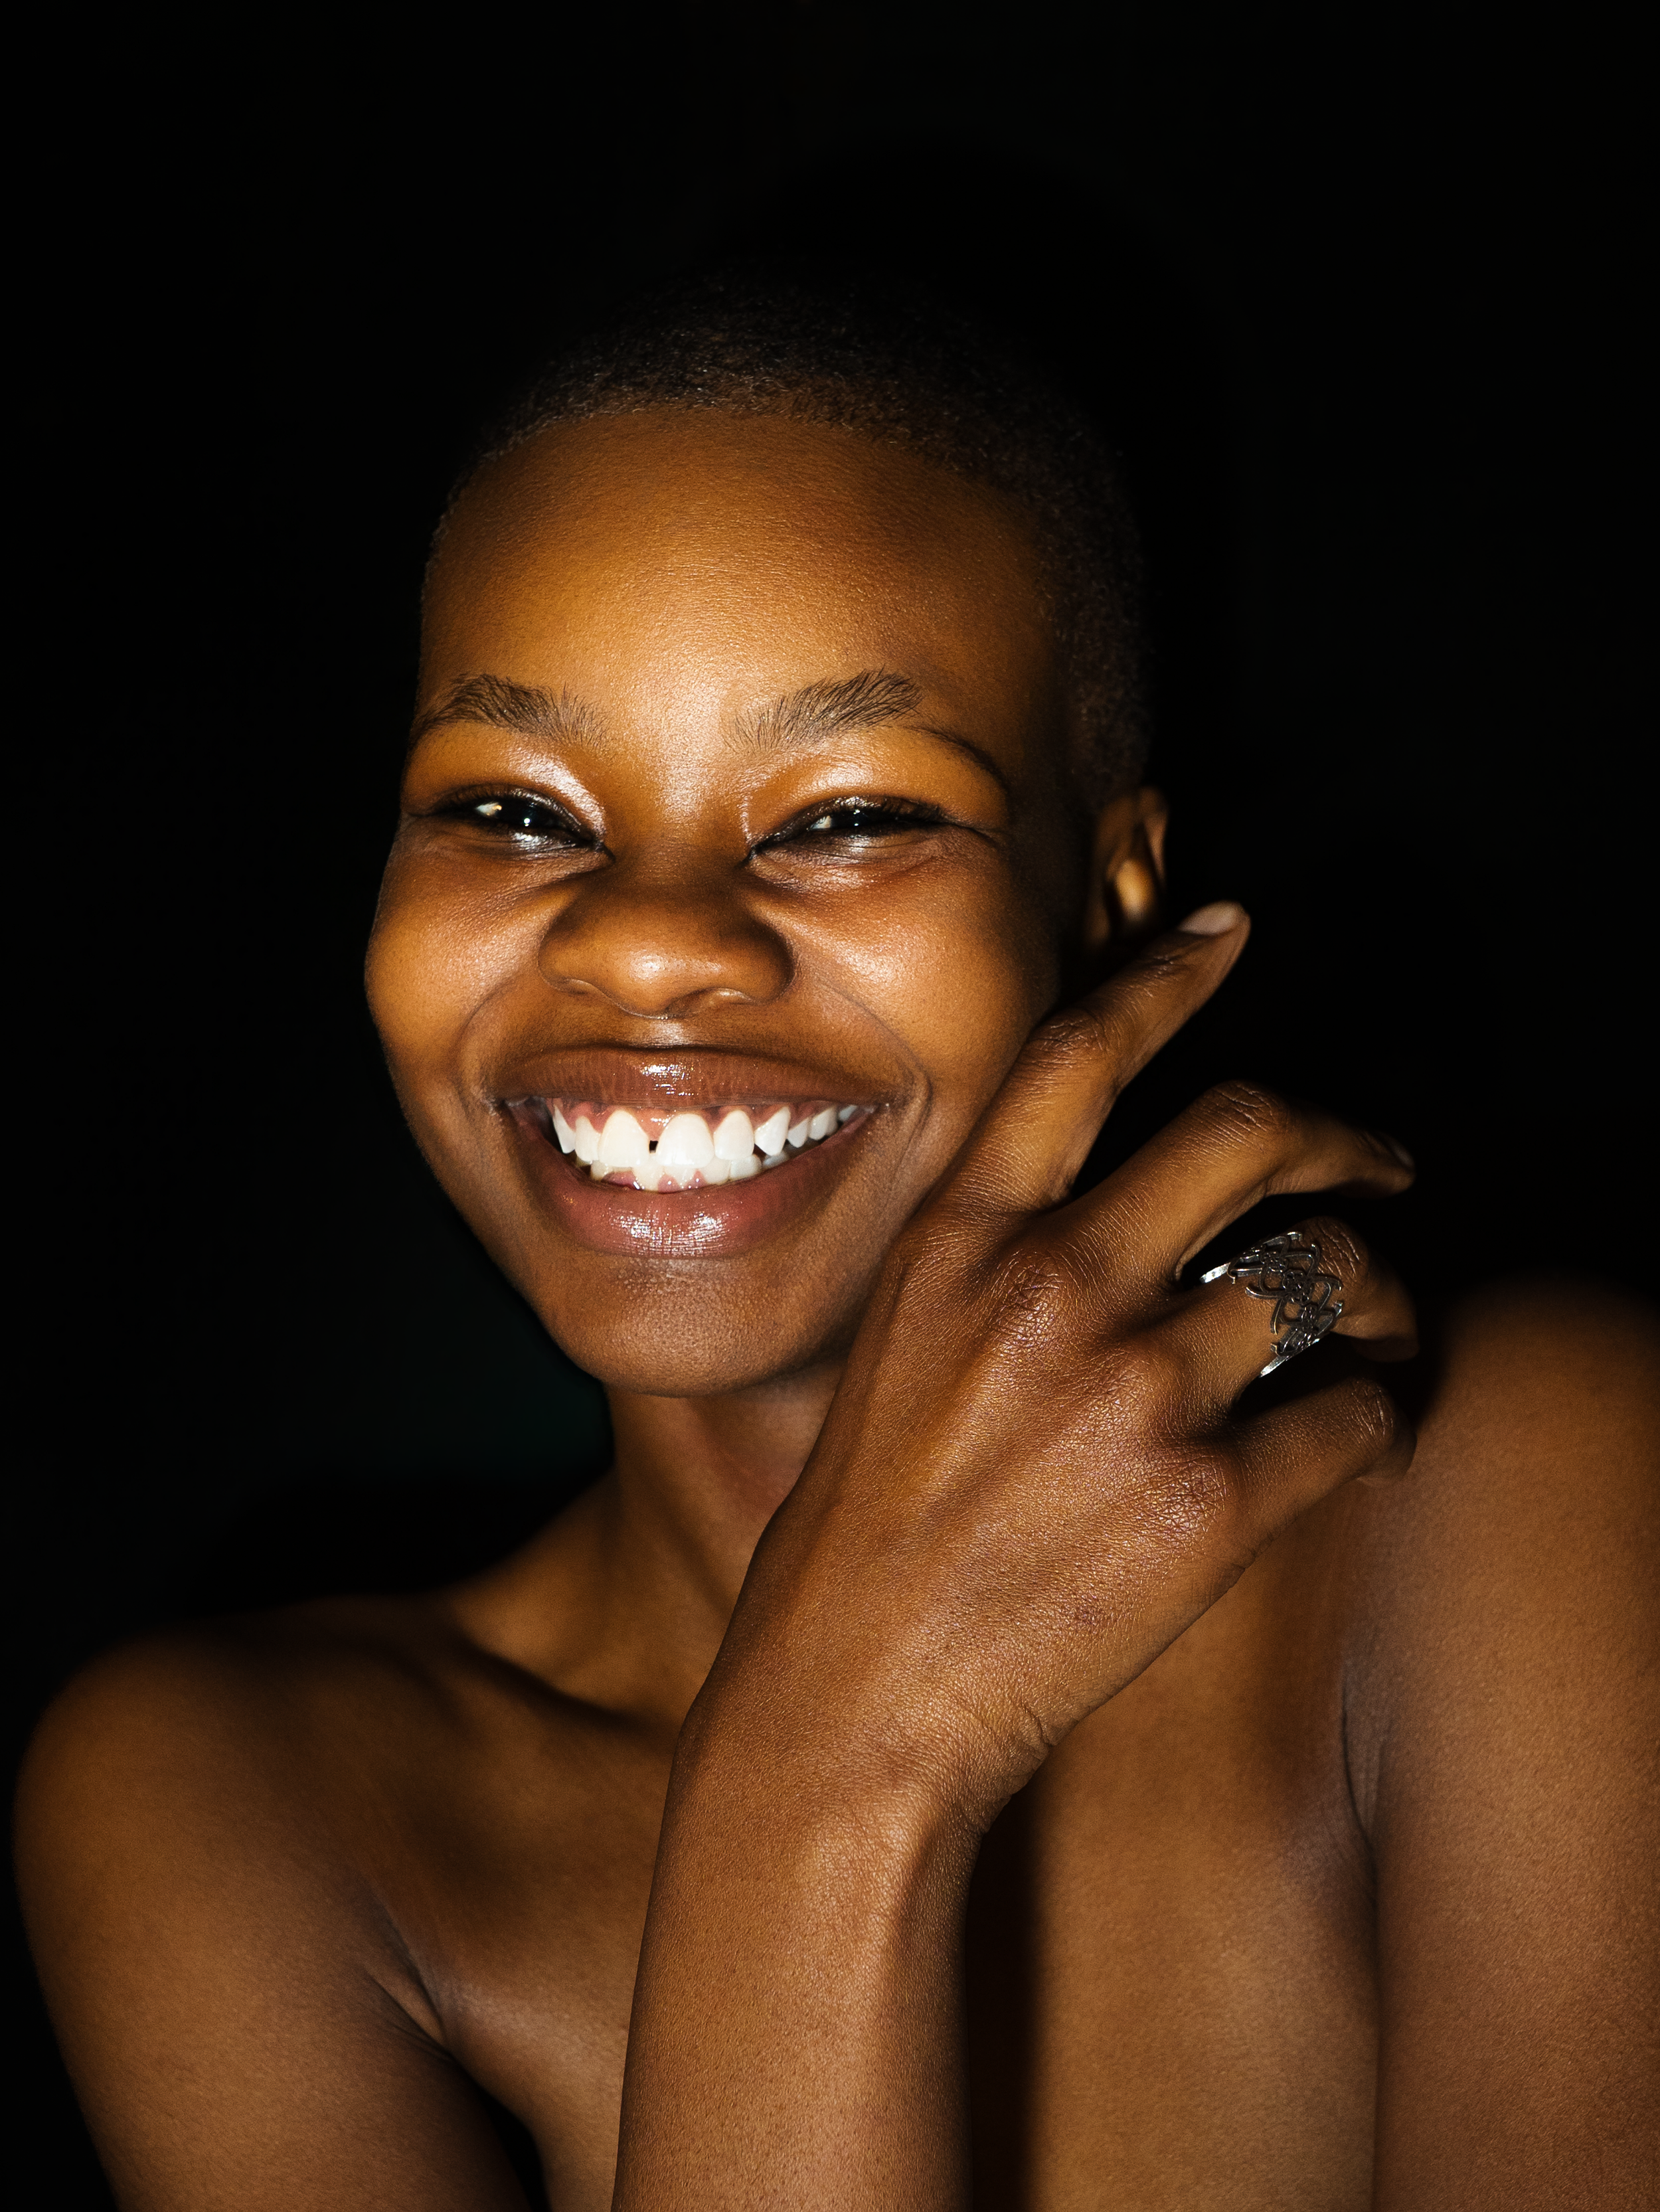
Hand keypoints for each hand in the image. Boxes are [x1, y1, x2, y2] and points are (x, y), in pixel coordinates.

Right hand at [702, 905, 1416, 1820]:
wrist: (851, 1703)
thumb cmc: (859, 1538)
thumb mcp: (893, 1352)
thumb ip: (992, 1263)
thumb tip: (1112, 1214)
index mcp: (956, 1238)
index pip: (1078, 1055)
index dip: (1167, 977)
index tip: (1228, 932)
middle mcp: (1048, 1285)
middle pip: (1245, 1130)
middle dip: (1340, 1131)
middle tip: (1380, 1159)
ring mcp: (1129, 1389)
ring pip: (1320, 1269)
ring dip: (1377, 1284)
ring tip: (1381, 1314)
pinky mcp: (1203, 1503)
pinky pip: (1348, 1416)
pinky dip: (1377, 1417)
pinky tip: (1363, 1433)